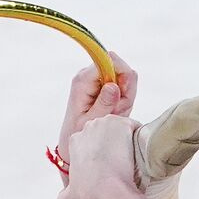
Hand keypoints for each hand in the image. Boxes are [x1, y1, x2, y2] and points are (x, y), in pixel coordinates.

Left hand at [55, 52, 136, 177]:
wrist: (72, 137)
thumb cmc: (77, 131)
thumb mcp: (90, 122)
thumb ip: (103, 104)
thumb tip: (114, 86)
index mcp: (82, 80)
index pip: (109, 61)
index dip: (122, 75)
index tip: (122, 95)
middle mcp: (90, 74)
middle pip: (121, 68)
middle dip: (126, 90)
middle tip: (117, 110)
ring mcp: (99, 78)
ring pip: (126, 78)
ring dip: (125, 97)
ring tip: (113, 113)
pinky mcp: (105, 83)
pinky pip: (125, 86)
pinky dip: (124, 100)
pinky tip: (115, 111)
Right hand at [56, 115, 143, 198]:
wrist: (106, 191)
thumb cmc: (88, 195)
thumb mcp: (68, 196)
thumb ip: (64, 195)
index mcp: (75, 140)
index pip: (92, 140)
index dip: (102, 152)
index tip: (109, 164)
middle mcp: (89, 127)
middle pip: (107, 131)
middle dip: (114, 143)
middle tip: (121, 162)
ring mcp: (107, 123)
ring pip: (121, 128)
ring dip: (127, 139)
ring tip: (132, 158)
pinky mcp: (124, 124)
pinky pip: (136, 128)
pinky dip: (140, 138)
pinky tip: (140, 153)